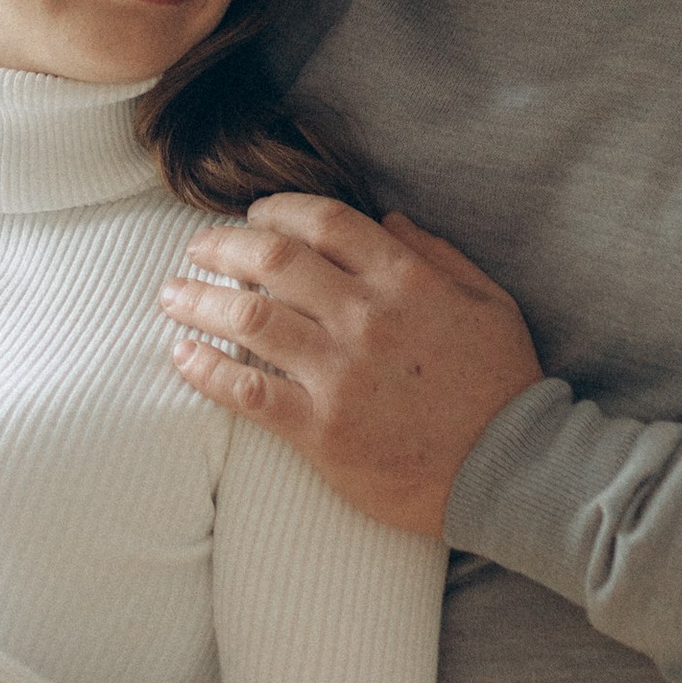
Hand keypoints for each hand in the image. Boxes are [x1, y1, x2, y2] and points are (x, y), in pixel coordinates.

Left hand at [160, 195, 542, 536]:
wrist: (510, 472)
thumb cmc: (502, 386)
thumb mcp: (489, 302)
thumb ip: (438, 254)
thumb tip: (389, 218)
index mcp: (406, 280)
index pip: (324, 222)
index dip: (279, 210)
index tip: (254, 216)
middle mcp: (366, 318)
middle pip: (272, 261)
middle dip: (221, 246)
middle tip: (195, 249)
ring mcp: (341, 374)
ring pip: (249, 319)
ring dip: (199, 301)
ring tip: (170, 295)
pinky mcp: (322, 430)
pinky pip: (248, 392)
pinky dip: (207, 370)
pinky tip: (182, 356)